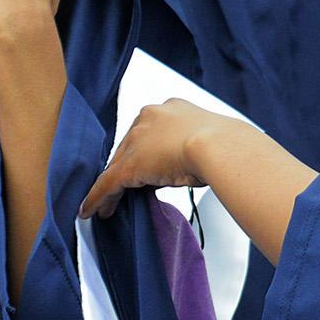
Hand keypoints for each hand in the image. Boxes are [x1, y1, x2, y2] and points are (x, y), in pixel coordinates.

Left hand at [79, 97, 226, 217]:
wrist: (220, 147)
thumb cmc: (226, 144)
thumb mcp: (209, 138)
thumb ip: (194, 146)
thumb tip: (191, 165)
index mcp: (172, 108)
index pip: (150, 132)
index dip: (147, 153)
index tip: (149, 168)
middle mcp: (150, 117)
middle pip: (130, 147)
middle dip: (127, 170)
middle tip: (126, 191)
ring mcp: (137, 140)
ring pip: (118, 166)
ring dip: (113, 186)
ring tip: (108, 205)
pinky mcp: (127, 167)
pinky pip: (107, 184)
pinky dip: (98, 199)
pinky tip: (93, 211)